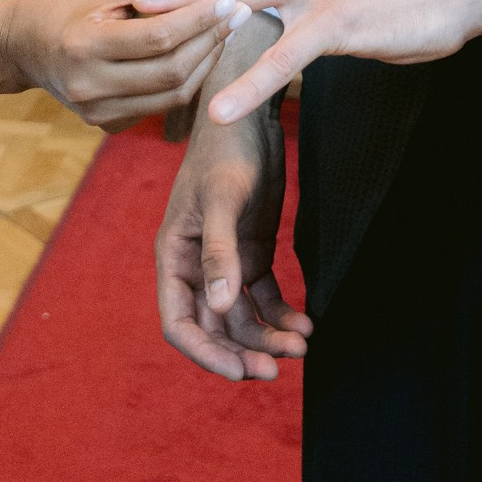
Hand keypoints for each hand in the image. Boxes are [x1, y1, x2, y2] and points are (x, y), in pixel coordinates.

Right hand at [3, 0, 226, 128]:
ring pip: (172, 95)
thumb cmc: (67, 2)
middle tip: (237, 12)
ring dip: (206, 61)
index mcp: (84, 45)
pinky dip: (186, 79)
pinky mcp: (108, 125)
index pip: (158, 37)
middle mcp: (90, 86)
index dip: (199, 18)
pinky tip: (198, 52)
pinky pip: (160, 105)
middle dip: (210, 40)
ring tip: (224, 30)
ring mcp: (99, 112)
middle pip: (171, 71)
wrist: (24, 44)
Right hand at [152, 18, 310, 381]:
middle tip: (279, 368)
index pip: (180, 322)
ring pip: (243, 317)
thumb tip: (221, 306)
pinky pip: (264, 296)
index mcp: (175, 254)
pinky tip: (306, 321)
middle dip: (244, 352)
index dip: (206, 353)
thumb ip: (219, 252)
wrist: (252, 110)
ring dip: (268, 337)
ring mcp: (225, 259)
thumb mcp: (222, 197)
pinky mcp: (251, 250)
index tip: (240, 371)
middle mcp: (197, 264)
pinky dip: (282, 314)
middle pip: (215, 328)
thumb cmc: (226, 147)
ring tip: (302, 344)